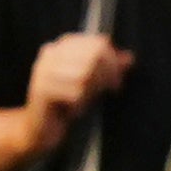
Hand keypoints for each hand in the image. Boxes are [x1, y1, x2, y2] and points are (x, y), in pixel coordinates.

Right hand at [24, 32, 132, 152]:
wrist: (41, 127)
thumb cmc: (66, 102)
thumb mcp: (91, 82)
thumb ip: (107, 68)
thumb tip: (129, 58)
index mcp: (61, 47)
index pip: (95, 43)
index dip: (112, 60)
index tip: (117, 78)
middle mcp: (50, 55)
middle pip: (93, 57)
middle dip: (107, 75)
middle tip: (111, 89)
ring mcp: (44, 71)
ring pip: (84, 75)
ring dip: (91, 91)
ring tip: (86, 100)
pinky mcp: (42, 89)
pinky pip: (74, 93)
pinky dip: (80, 104)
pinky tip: (74, 110)